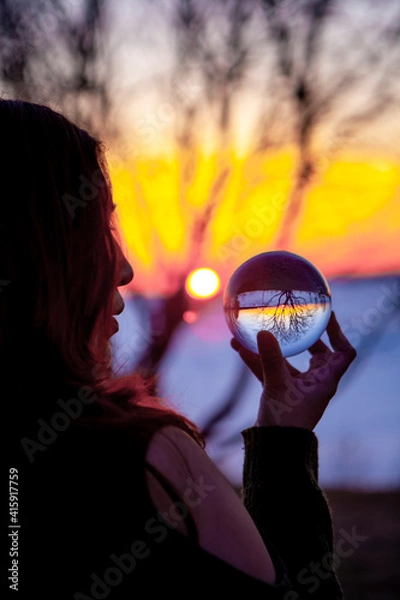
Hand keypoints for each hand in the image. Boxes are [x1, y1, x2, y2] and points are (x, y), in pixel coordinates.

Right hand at [230, 312, 356, 430]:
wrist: (273, 450)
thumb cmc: (284, 421)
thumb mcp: (277, 386)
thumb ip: (270, 359)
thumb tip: (262, 333)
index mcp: (325, 380)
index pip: (343, 353)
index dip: (339, 333)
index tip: (327, 317)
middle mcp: (315, 383)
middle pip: (318, 353)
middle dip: (304, 337)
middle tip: (294, 320)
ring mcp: (298, 388)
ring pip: (288, 362)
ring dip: (271, 349)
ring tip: (253, 332)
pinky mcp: (281, 394)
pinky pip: (271, 371)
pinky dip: (258, 361)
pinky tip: (239, 348)